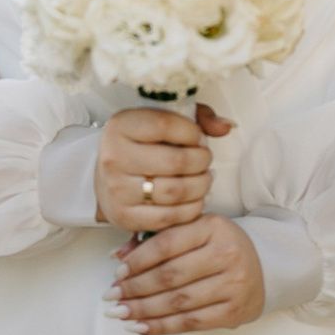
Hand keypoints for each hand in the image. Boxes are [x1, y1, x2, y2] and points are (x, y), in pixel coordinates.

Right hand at [94, 103, 233, 233]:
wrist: (107, 178)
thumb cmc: (141, 146)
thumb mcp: (162, 121)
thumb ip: (198, 117)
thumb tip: (226, 127)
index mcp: (120, 126)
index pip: (164, 124)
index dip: (191, 131)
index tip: (197, 137)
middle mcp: (113, 157)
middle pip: (175, 161)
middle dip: (201, 161)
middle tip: (205, 160)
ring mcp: (117, 189)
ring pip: (175, 191)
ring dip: (201, 186)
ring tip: (203, 179)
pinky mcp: (125, 216)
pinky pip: (170, 217)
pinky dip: (191, 209)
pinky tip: (194, 198)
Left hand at [107, 214, 264, 334]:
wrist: (263, 265)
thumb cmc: (217, 245)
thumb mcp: (192, 231)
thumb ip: (156, 239)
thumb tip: (118, 256)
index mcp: (212, 227)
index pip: (166, 244)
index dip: (138, 260)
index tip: (117, 271)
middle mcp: (226, 254)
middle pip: (170, 276)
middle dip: (135, 288)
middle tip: (111, 295)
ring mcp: (233, 285)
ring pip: (178, 301)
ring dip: (143, 310)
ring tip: (120, 313)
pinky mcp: (234, 311)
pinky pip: (191, 322)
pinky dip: (162, 326)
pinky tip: (141, 326)